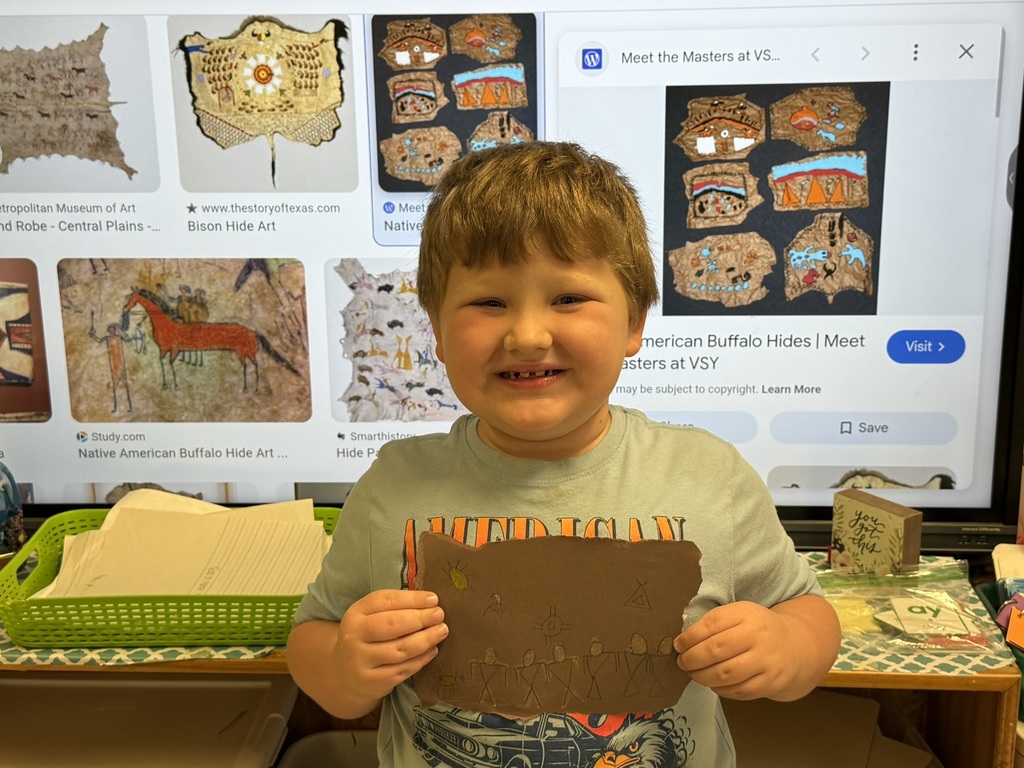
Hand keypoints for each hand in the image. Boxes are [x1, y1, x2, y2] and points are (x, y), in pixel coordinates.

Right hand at [334, 589, 448, 703]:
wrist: (346, 672)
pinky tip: (432, 649)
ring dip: (425, 639)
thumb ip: (393, 607)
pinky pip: (403, 669)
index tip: (434, 599)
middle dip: (420, 618)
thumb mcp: (370, 616)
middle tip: (440, 614)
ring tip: (442, 631)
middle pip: (391, 625)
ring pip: (400, 650)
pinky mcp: (374, 682)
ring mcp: (363, 662)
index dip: (412, 599)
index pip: (384, 601)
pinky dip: (421, 659)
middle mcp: (354, 637)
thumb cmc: (367, 636)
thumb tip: (429, 602)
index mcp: (355, 614)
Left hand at [674, 601, 798, 700]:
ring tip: (694, 674)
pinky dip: (720, 689)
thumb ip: (714, 623)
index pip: (711, 624)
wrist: (794, 645)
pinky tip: (713, 683)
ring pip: (726, 674)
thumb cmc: (756, 628)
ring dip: (702, 677)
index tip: (678, 645)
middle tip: (683, 663)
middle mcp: (758, 636)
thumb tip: (682, 641)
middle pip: (716, 650)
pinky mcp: (770, 682)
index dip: (689, 637)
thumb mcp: (739, 614)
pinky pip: (739, 690)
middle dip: (692, 659)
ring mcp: (766, 661)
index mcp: (746, 614)